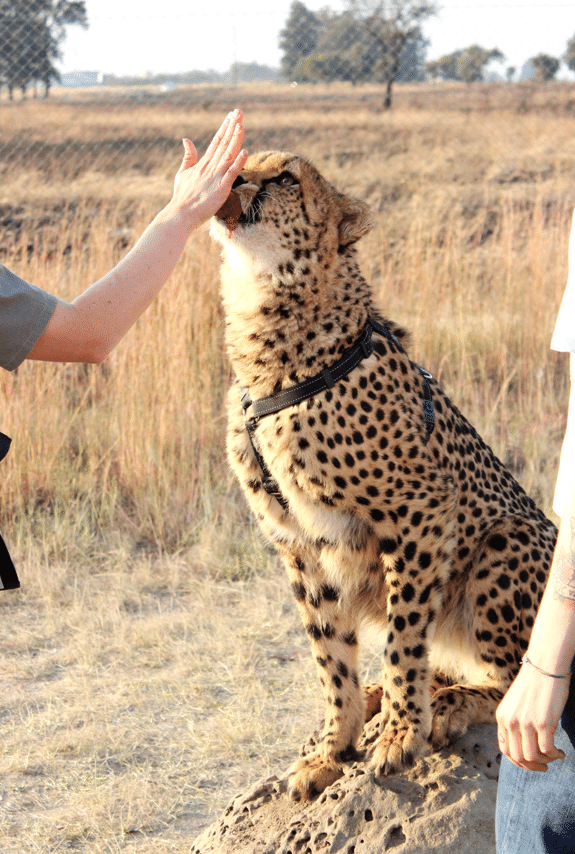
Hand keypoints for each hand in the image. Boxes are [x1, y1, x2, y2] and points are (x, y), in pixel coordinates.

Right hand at [168, 109, 247, 231]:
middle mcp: (210, 167)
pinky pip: (232, 173)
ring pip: (228, 154)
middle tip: (240, 111)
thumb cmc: (182, 197)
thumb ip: (188, 157)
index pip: (216, 141)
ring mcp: (216, 177)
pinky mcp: (221, 188)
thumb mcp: (183, 174)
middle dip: (232, 126)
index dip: (225, 128)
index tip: (231, 116)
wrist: (180, 214)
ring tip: (242, 124)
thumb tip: (186, 139)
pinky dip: (238, 162)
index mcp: (203, 163)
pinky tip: (245, 151)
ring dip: (236, 139)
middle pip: (223, 143)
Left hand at [496, 664, 568, 770]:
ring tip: (554, 757)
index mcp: (502, 717)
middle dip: (532, 767)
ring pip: (532, 757)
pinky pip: (547, 750)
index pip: (505, 750)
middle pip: (518, 757)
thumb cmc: (534, 684)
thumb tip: (522, 743)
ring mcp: (526, 723)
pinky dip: (555, 756)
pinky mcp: (543, 723)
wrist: (545, 666)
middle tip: (544, 766)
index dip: (518, 761)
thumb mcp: (515, 703)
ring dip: (545, 762)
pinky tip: (560, 752)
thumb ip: (514, 720)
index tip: (530, 762)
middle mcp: (511, 721)